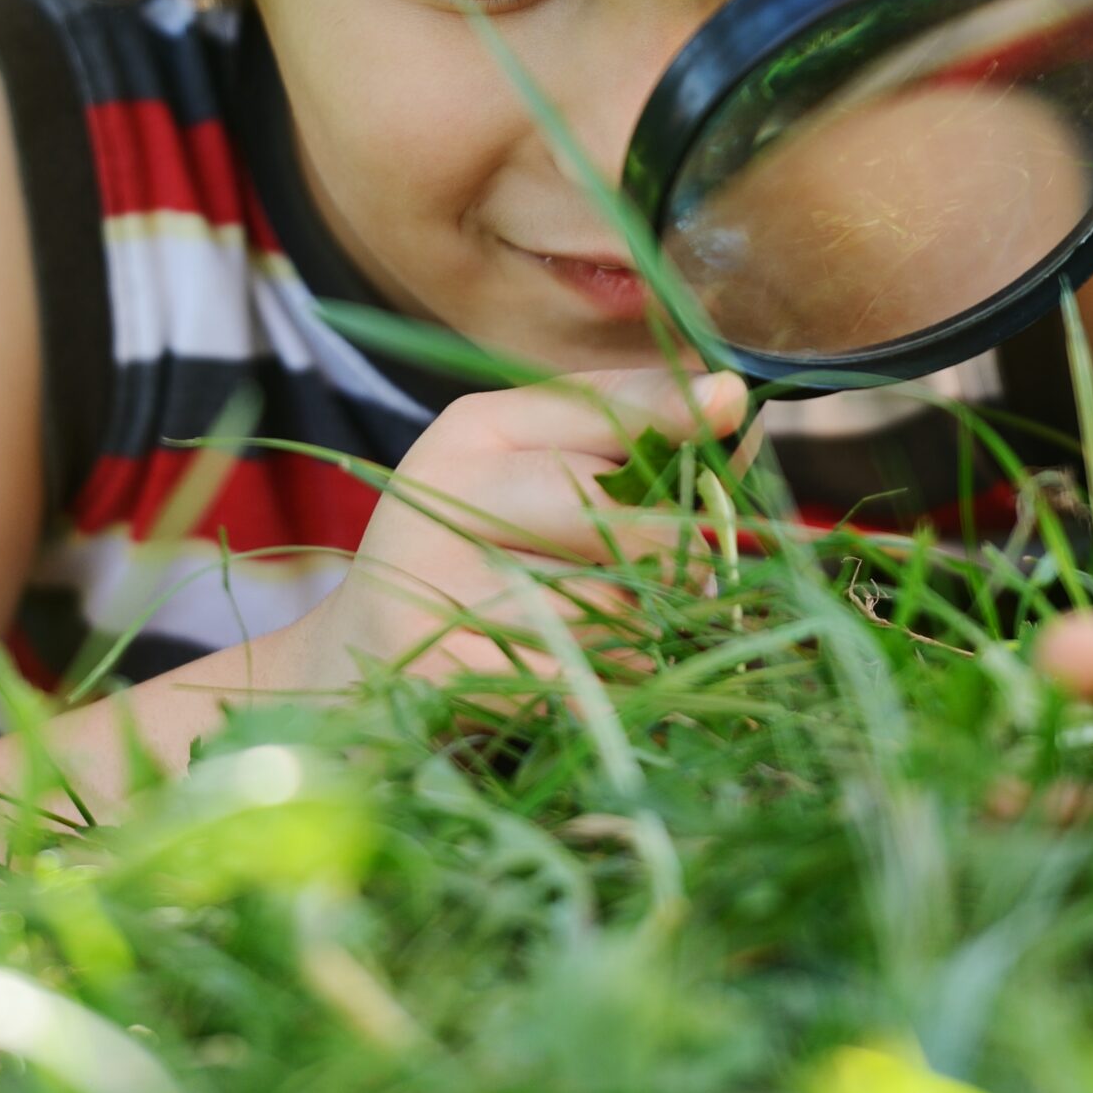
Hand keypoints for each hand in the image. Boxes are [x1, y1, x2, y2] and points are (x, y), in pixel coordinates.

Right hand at [289, 367, 746, 689]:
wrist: (360, 672)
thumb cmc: (479, 565)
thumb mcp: (537, 481)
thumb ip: (626, 444)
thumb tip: (732, 404)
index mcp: (473, 431)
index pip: (594, 408)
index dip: (668, 411)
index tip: (729, 402)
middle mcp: (445, 492)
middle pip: (617, 512)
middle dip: (668, 554)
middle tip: (664, 579)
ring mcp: (436, 584)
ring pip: (615, 605)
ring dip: (641, 633)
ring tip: (593, 638)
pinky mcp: (446, 673)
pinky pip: (584, 682)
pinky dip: (608, 690)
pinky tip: (577, 686)